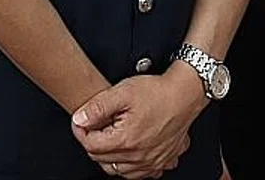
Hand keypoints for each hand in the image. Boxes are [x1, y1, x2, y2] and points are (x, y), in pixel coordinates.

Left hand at [70, 73, 201, 177]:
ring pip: (118, 170)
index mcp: (126, 140)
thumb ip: (97, 107)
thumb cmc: (157, 92)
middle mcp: (139, 156)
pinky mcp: (161, 162)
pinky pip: (138, 173)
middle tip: (96, 126)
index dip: (80, 131)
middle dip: (93, 142)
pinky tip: (129, 149)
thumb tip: (79, 119)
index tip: (80, 122)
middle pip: (101, 159)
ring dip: (109, 155)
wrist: (185, 95)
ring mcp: (151, 162)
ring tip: (111, 136)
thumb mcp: (122, 92)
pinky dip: (129, 164)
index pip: (90, 145)